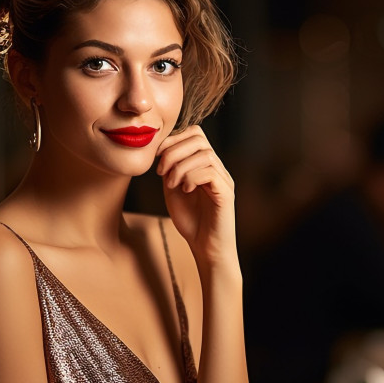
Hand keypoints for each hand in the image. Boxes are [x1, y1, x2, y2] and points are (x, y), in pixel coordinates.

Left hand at [157, 126, 235, 263]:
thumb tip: (162, 150)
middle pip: (199, 138)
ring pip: (204, 154)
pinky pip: (210, 172)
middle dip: (174, 151)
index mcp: (205, 164)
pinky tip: (185, 190)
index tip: (157, 160)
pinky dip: (192, 177)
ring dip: (181, 166)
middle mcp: (217, 168)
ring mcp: (223, 179)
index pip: (194, 134)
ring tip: (172, 184)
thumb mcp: (172, 190)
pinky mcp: (226, 193)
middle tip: (161, 172)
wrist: (205, 248)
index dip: (172, 140)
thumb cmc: (191, 222)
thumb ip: (170, 169)